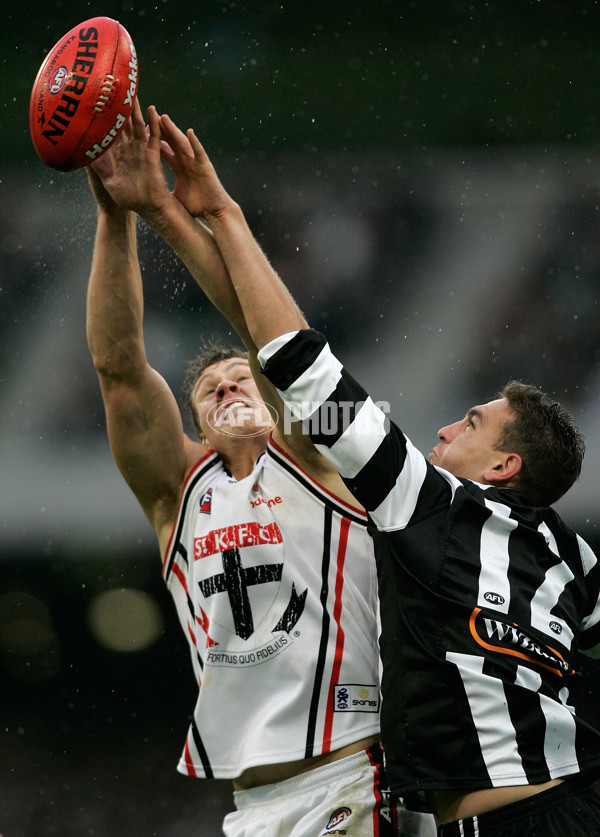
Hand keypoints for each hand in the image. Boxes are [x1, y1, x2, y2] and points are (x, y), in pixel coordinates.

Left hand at [89, 101, 169, 219]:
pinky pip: (154, 136)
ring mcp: (142, 150)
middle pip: (125, 123)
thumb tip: (83, 151)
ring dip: (136, 110)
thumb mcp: (107, 180)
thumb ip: (98, 166)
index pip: (111, 130)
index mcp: (118, 153)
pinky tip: (154, 111)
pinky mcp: (153, 155)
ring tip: (133, 92)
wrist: (146, 208)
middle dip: (121, 107)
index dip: (105, 117)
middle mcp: (130, 148)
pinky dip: (154, 124)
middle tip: (117, 88)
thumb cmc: (127, 198)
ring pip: (138, 125)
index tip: (99, 101)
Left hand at [158, 113, 232, 220]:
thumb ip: (164, 190)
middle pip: (171, 141)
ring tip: (163, 118)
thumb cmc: (197, 206)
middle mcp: (186, 161)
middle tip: (149, 116)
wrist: (214, 212)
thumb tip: (148, 194)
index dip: (153, 141)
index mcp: (179, 166)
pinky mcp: (205, 166)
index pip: (164, 150)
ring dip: (174, 130)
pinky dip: (195, 142)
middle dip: (161, 129)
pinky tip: (189, 132)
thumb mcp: (174, 196)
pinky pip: (199, 152)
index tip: (141, 131)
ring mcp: (196, 162)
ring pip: (183, 142)